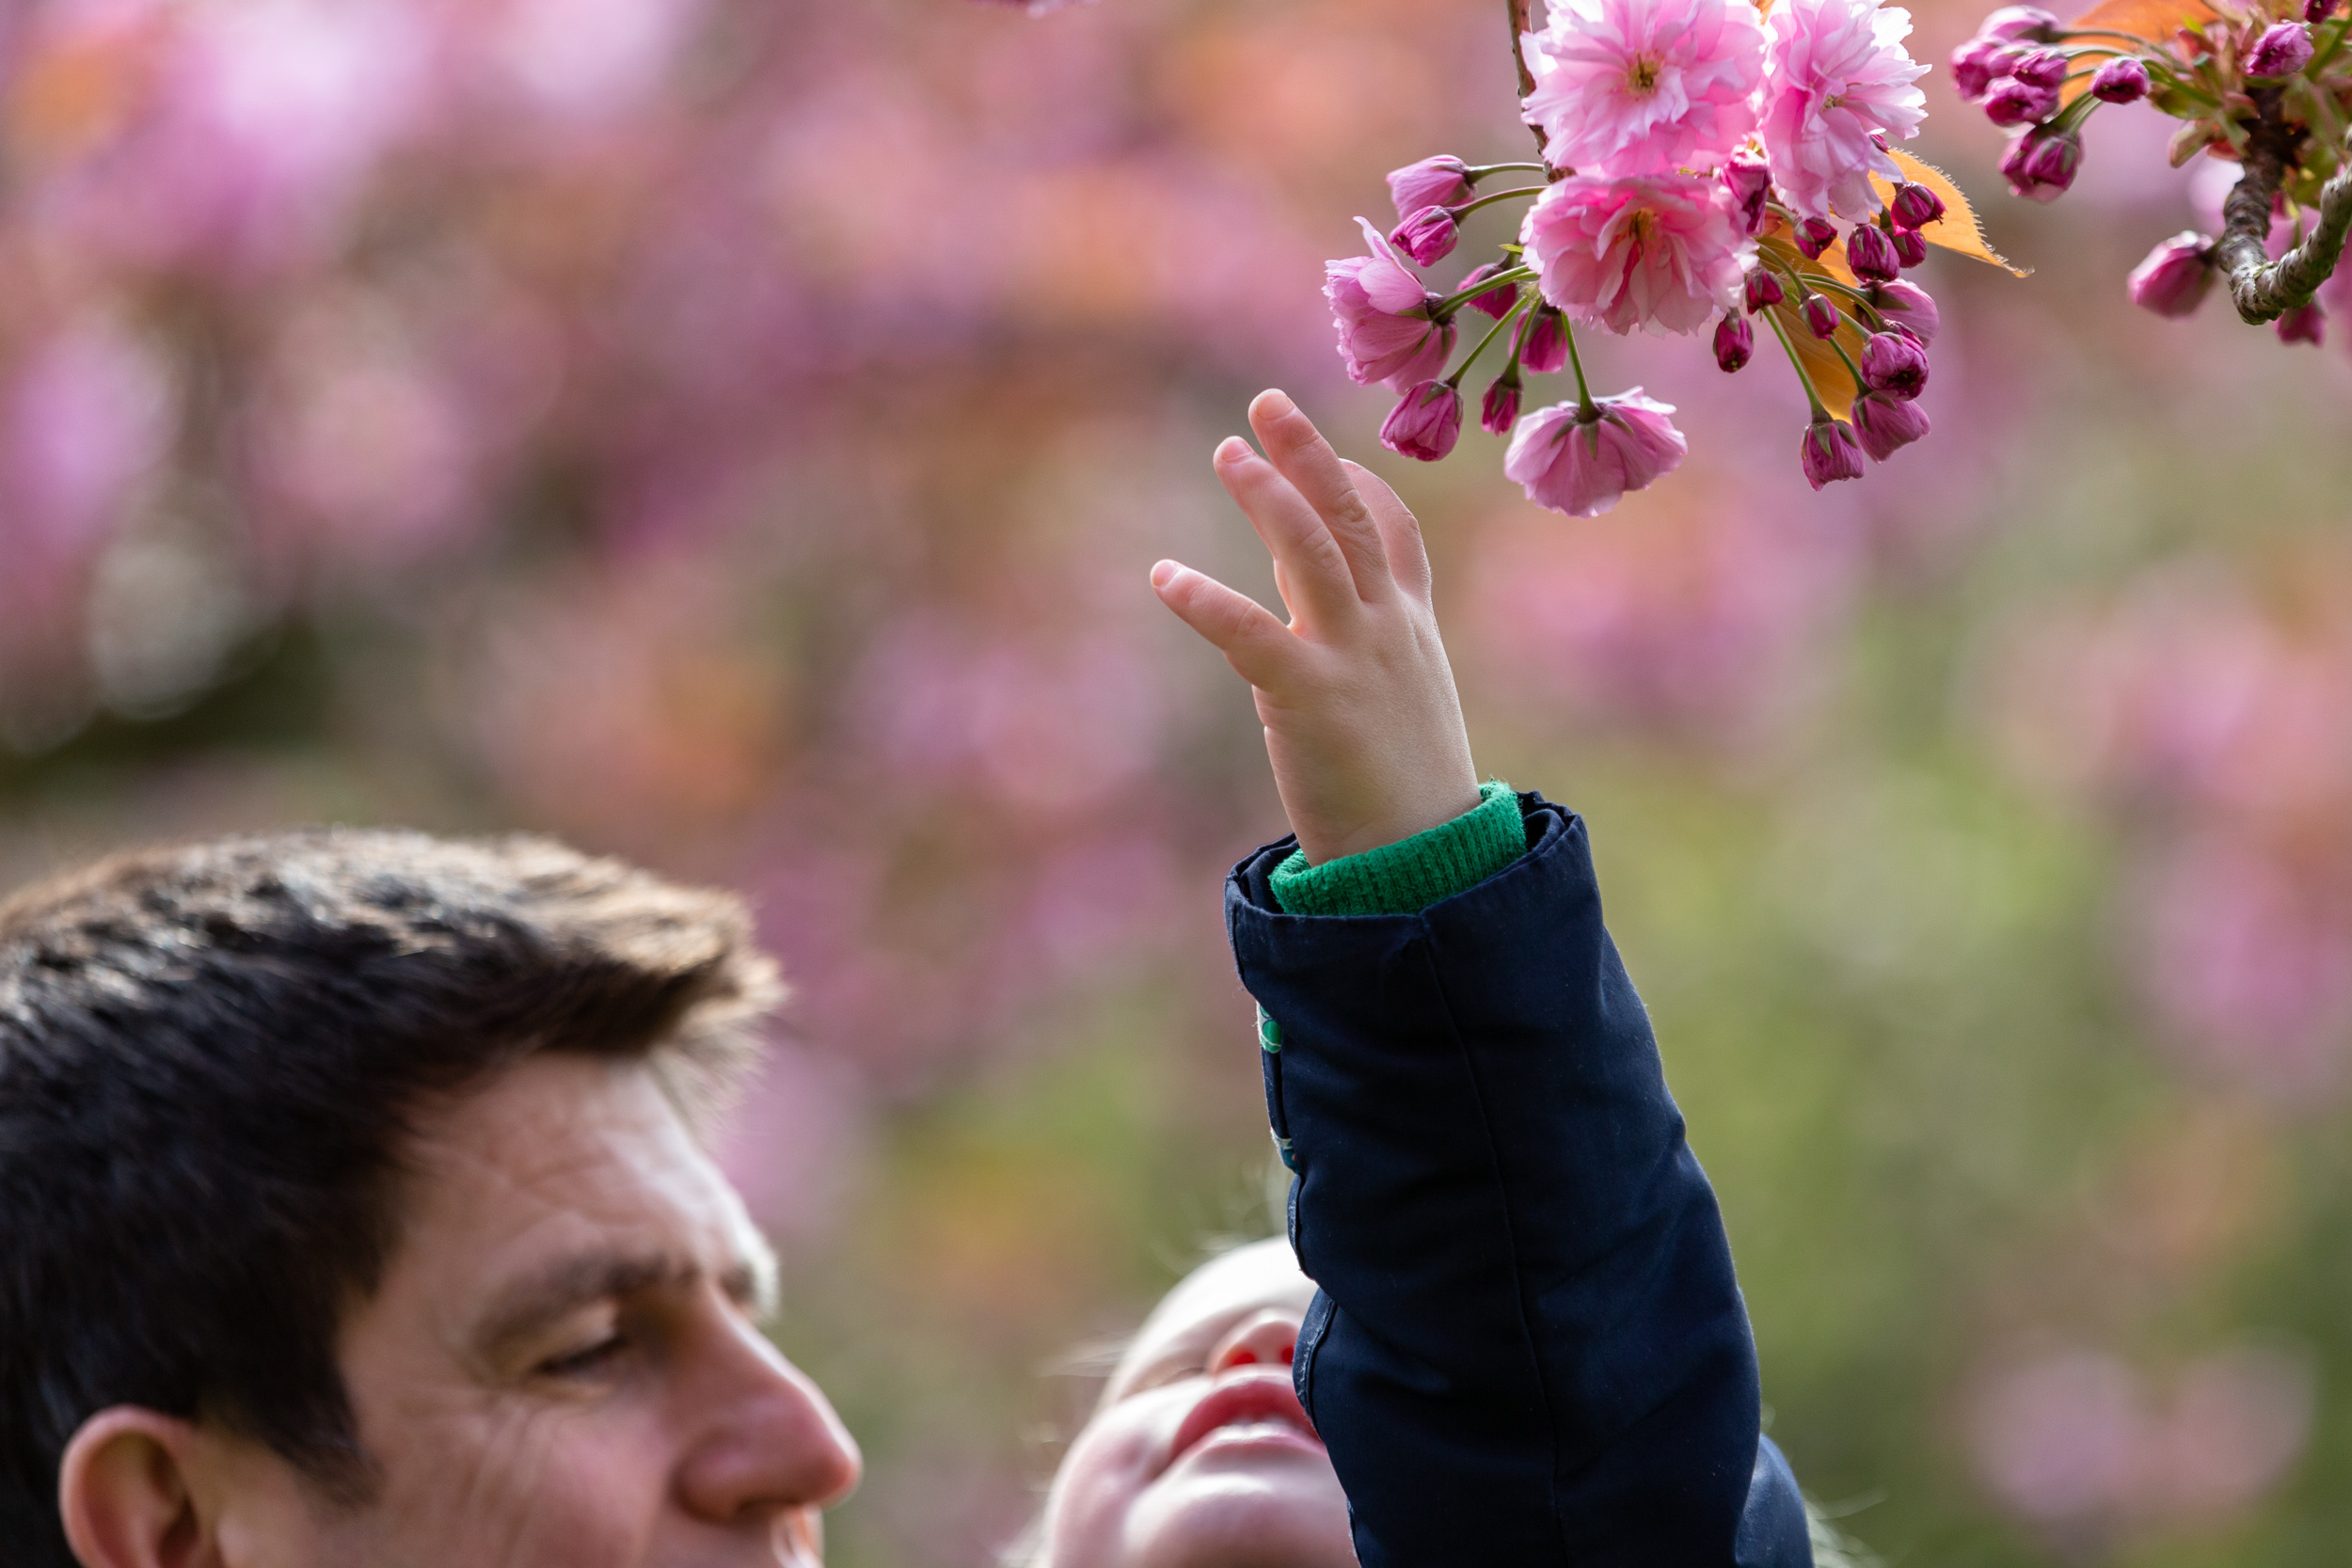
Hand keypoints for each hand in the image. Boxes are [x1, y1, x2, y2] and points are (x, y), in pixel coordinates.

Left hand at [1152, 389, 1480, 866]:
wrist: (1422, 861)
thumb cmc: (1398, 784)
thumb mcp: (1389, 691)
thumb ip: (1341, 624)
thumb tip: (1287, 569)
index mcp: (1409, 628)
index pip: (1394, 534)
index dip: (1358, 483)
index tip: (1325, 448)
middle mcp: (1387, 630)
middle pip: (1352, 520)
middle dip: (1308, 456)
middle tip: (1263, 404)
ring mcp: (1355, 659)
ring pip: (1314, 554)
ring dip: (1269, 497)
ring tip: (1228, 453)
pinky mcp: (1312, 700)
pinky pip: (1253, 633)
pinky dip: (1206, 599)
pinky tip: (1164, 575)